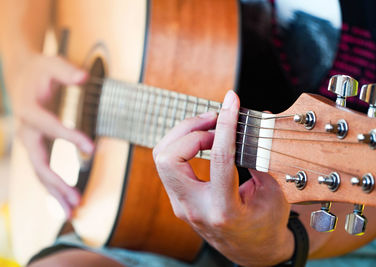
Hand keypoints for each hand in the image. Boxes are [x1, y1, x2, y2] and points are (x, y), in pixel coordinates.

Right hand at [7, 53, 93, 217]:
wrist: (23, 77)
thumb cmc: (40, 70)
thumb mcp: (52, 62)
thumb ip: (66, 69)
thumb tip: (83, 77)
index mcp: (29, 110)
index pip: (49, 127)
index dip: (69, 137)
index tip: (91, 148)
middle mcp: (26, 131)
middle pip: (39, 162)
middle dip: (56, 182)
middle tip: (76, 199)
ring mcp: (30, 143)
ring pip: (39, 173)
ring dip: (55, 193)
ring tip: (72, 211)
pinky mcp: (36, 148)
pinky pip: (43, 172)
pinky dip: (53, 188)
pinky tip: (64, 203)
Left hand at [153, 90, 293, 265]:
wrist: (252, 251)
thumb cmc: (266, 224)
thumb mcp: (273, 192)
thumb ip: (262, 155)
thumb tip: (257, 119)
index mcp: (224, 210)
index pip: (220, 158)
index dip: (226, 124)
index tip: (231, 101)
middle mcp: (194, 208)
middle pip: (169, 157)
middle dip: (190, 129)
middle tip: (215, 119)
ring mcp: (181, 205)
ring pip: (162, 158)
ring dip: (183, 134)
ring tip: (210, 127)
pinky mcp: (178, 199)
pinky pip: (168, 164)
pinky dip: (182, 144)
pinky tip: (203, 140)